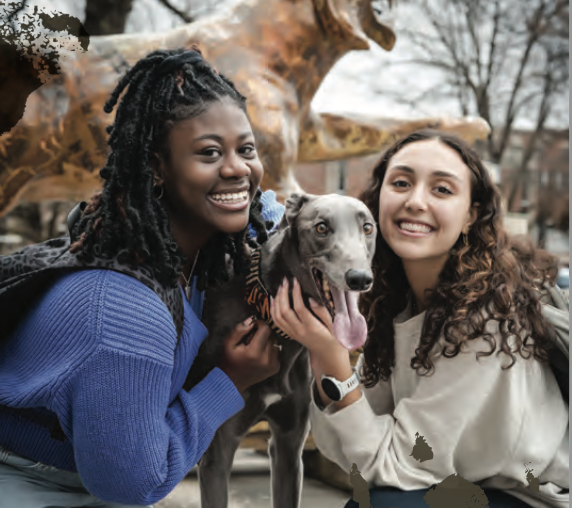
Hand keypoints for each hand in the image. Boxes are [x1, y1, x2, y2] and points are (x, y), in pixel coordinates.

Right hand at [218, 317, 279, 393]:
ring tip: (255, 346)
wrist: (232, 381)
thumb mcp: (228, 343)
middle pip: (271, 335)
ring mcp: (273, 365)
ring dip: (267, 340)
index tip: (252, 326)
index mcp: (254, 352)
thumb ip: (239, 329)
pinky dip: (270, 349)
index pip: (266, 329)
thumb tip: (252, 319)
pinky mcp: (276, 368)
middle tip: (251, 338)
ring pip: (275, 342)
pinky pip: (276, 351)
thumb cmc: (229, 360)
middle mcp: (266, 359)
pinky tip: (260, 353)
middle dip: (262, 332)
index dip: (259, 324)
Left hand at [271, 278, 357, 408]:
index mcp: (312, 328)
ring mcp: (293, 333)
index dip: (295, 293)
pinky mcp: (291, 334)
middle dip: (283, 294)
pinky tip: (274, 300)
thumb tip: (311, 299)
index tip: (296, 281)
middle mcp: (299, 331)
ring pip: (278, 316)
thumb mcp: (335, 327)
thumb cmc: (335, 341)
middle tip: (285, 281)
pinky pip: (277, 322)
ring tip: (280, 288)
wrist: (329, 357)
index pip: (299, 308)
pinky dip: (273, 309)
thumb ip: (323, 312)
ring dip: (276, 300)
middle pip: (284, 311)